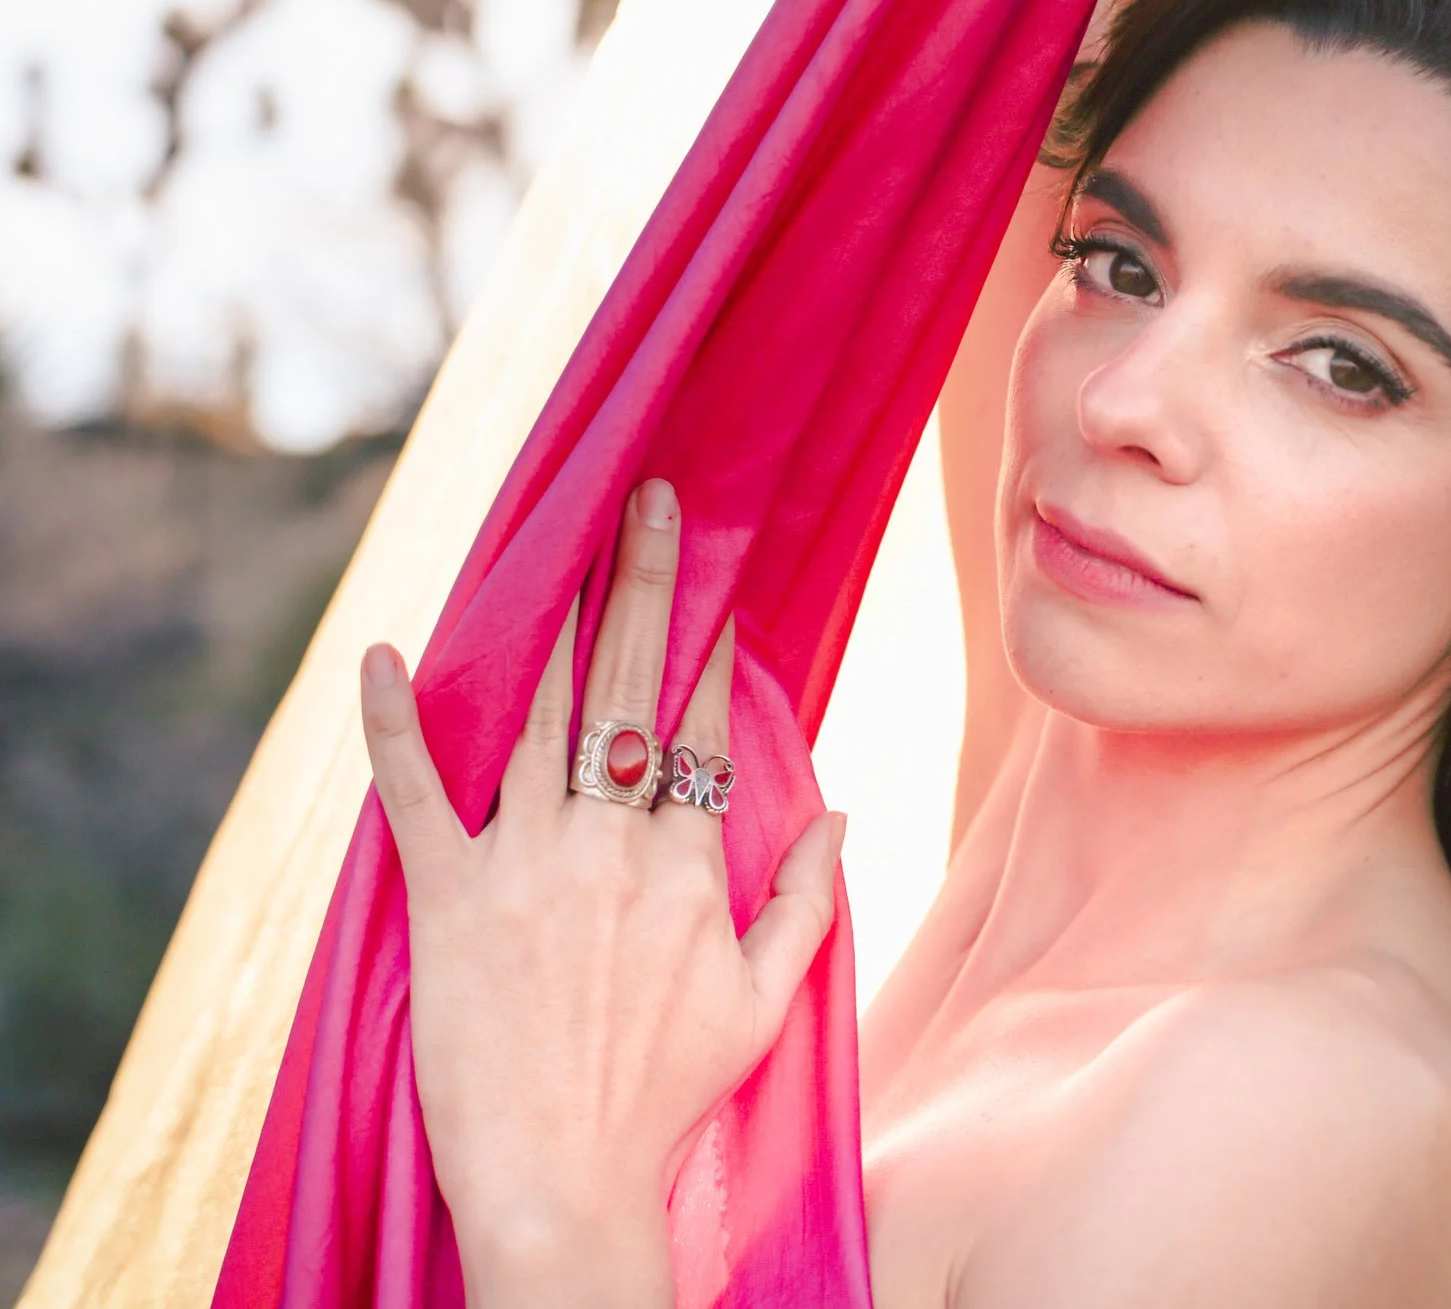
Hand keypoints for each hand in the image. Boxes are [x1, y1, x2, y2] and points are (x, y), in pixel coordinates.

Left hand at [360, 477, 847, 1308]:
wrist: (563, 1178)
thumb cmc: (667, 1094)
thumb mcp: (768, 999)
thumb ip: (809, 897)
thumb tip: (839, 809)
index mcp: (690, 864)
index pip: (706, 727)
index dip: (712, 649)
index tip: (719, 587)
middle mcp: (612, 842)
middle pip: (633, 688)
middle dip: (646, 584)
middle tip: (651, 504)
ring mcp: (525, 863)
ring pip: (539, 714)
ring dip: (552, 621)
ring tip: (558, 545)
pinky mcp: (446, 896)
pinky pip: (414, 792)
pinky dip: (393, 722)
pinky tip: (379, 653)